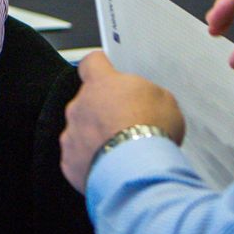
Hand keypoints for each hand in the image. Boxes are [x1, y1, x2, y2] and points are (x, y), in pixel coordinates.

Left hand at [59, 52, 184, 193]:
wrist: (138, 170)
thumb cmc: (152, 132)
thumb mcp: (164, 100)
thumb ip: (145, 94)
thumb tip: (144, 100)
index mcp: (101, 83)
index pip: (92, 63)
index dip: (101, 67)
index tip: (108, 73)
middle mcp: (80, 105)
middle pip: (88, 101)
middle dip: (103, 111)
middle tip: (126, 125)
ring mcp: (72, 133)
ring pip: (80, 130)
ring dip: (96, 137)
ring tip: (121, 151)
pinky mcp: (69, 160)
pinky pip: (78, 157)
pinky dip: (91, 162)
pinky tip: (111, 168)